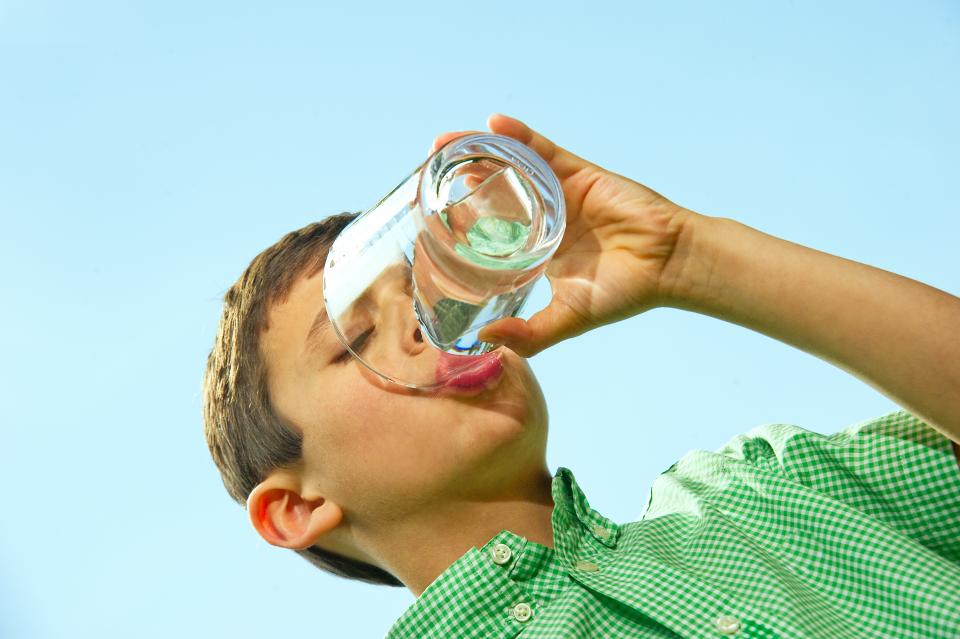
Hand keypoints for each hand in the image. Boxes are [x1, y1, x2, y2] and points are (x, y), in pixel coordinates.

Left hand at [430, 114, 693, 356]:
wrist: (668, 264)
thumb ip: (529, 335)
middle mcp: (544, 216)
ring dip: (477, 151)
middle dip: (459, 179)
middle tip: (426, 172)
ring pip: (510, 165)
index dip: (460, 219)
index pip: (490, 228)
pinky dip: (518, 134)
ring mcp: (559, 191)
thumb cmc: (624, 293)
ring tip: (443, 143)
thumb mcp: (568, 319)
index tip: (429, 214)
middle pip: (492, 190)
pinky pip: (542, 147)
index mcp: (538, 249)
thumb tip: (484, 343)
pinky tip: (493, 124)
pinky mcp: (578, 171)